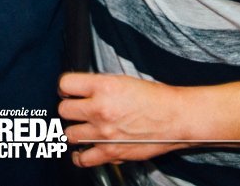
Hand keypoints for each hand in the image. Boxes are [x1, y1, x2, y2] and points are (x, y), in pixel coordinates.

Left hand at [58, 72, 193, 166]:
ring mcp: (103, 133)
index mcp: (104, 87)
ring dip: (74, 130)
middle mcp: (100, 109)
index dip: (66, 87)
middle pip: (63, 110)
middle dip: (70, 109)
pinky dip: (79, 156)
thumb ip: (99, 85)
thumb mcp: (123, 80)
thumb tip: (81, 90)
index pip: (65, 84)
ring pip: (68, 134)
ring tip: (83, 127)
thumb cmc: (155, 98)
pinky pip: (82, 159)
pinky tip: (83, 149)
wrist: (175, 118)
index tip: (69, 91)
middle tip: (78, 109)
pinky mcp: (111, 152)